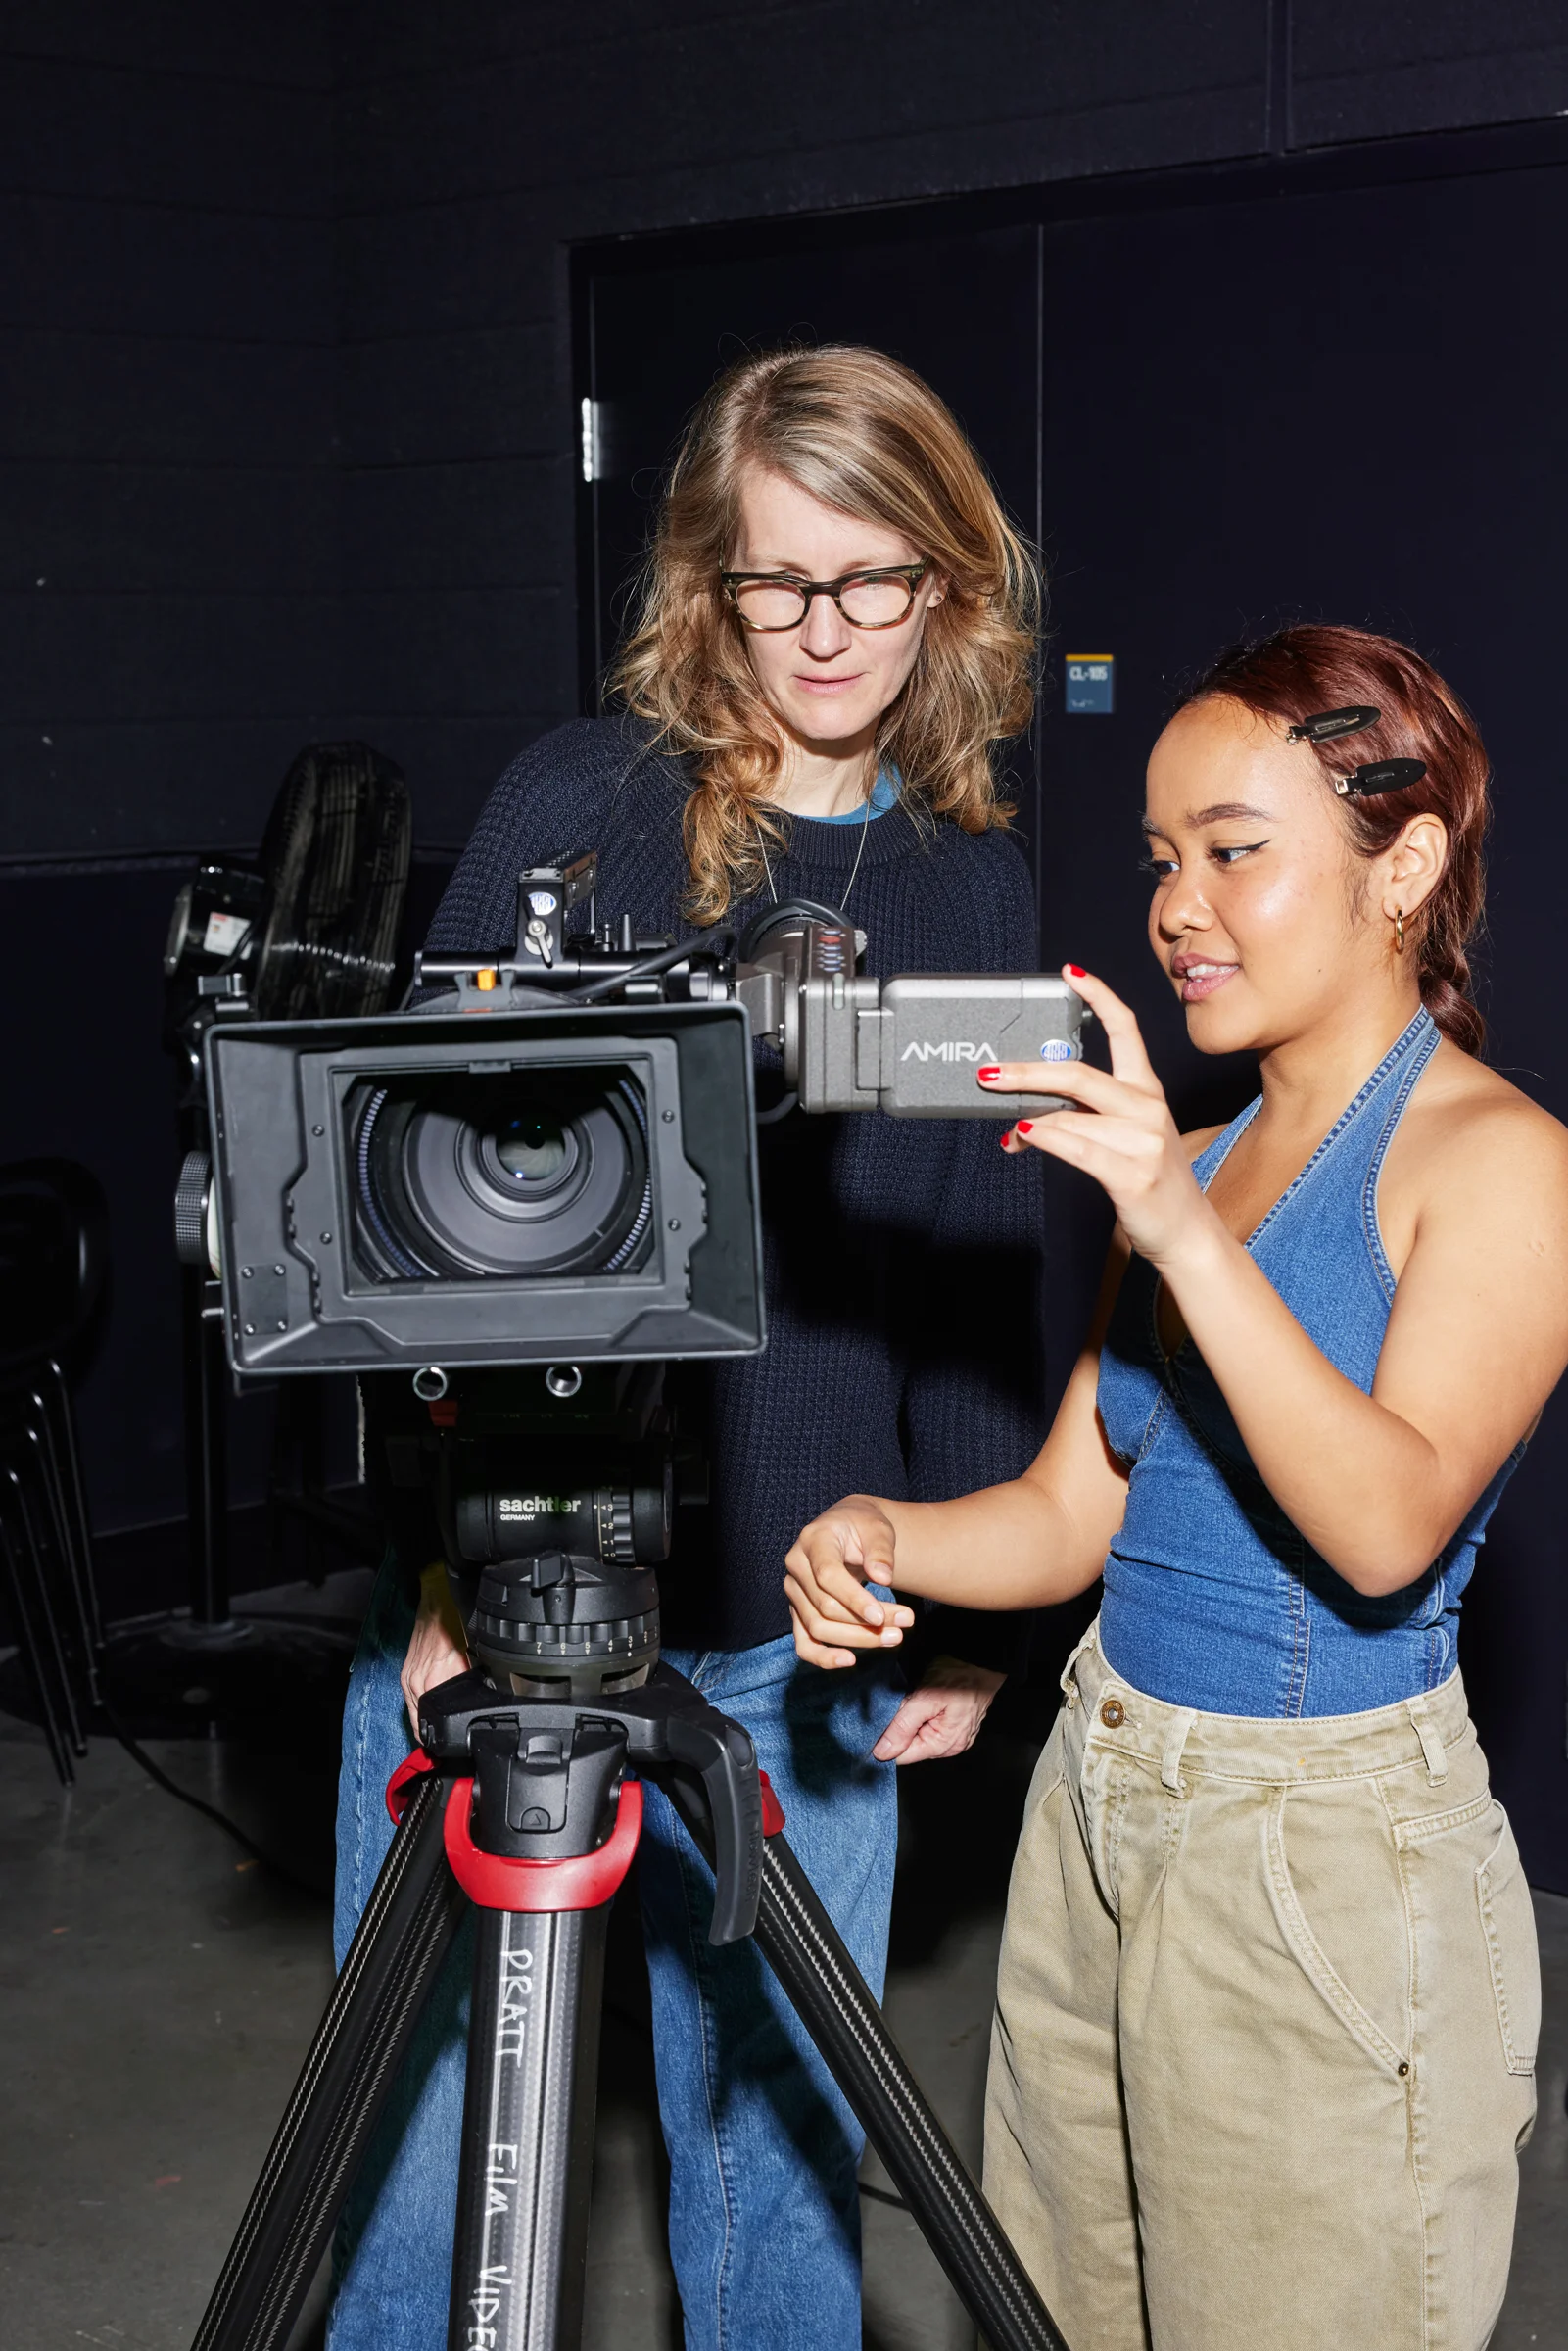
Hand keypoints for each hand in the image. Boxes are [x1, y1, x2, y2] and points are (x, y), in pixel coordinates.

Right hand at [400, 1562, 469, 1735]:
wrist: (437, 1597)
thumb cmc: (456, 1620)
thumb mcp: (477, 1653)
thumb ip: (481, 1680)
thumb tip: (493, 1701)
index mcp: (437, 1681)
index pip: (438, 1727)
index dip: (448, 1743)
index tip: (457, 1752)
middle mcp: (418, 1683)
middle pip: (422, 1727)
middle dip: (437, 1739)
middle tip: (452, 1749)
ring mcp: (409, 1680)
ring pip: (415, 1717)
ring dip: (427, 1726)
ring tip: (442, 1737)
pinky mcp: (406, 1674)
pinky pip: (412, 1702)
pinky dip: (421, 1711)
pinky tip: (432, 1714)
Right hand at [784, 1496, 916, 1668]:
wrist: (849, 1530)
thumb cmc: (864, 1527)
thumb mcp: (877, 1528)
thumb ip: (880, 1549)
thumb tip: (883, 1577)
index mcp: (813, 1540)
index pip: (827, 1575)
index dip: (854, 1599)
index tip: (882, 1616)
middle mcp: (796, 1566)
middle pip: (825, 1607)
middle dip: (866, 1622)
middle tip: (906, 1623)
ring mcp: (794, 1591)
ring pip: (818, 1628)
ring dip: (857, 1639)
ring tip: (895, 1637)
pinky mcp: (798, 1612)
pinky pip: (803, 1644)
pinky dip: (823, 1658)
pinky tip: (850, 1661)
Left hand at [874, 1657, 1004, 1762]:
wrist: (979, 1658)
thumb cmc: (957, 1675)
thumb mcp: (925, 1698)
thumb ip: (902, 1727)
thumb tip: (882, 1753)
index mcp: (944, 1744)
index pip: (903, 1756)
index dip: (885, 1743)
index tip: (875, 1725)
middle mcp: (950, 1746)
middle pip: (910, 1746)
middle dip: (898, 1728)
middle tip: (899, 1704)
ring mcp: (954, 1736)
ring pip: (917, 1735)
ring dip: (909, 1720)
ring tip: (913, 1700)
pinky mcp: (953, 1725)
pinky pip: (927, 1727)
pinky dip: (919, 1716)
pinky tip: (920, 1701)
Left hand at [986, 967, 1209, 1264]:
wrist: (1186, 1231)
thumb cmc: (1149, 1180)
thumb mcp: (1125, 1136)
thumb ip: (1084, 1115)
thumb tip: (1027, 1111)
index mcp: (1147, 1089)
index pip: (1126, 1029)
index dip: (1098, 997)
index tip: (1070, 974)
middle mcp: (1147, 1107)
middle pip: (1078, 1073)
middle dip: (1027, 1071)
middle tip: (989, 1073)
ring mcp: (1142, 1140)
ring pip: (1068, 1115)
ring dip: (1028, 1122)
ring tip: (1011, 1133)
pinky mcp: (1131, 1173)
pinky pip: (1074, 1147)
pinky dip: (1043, 1138)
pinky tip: (1023, 1136)